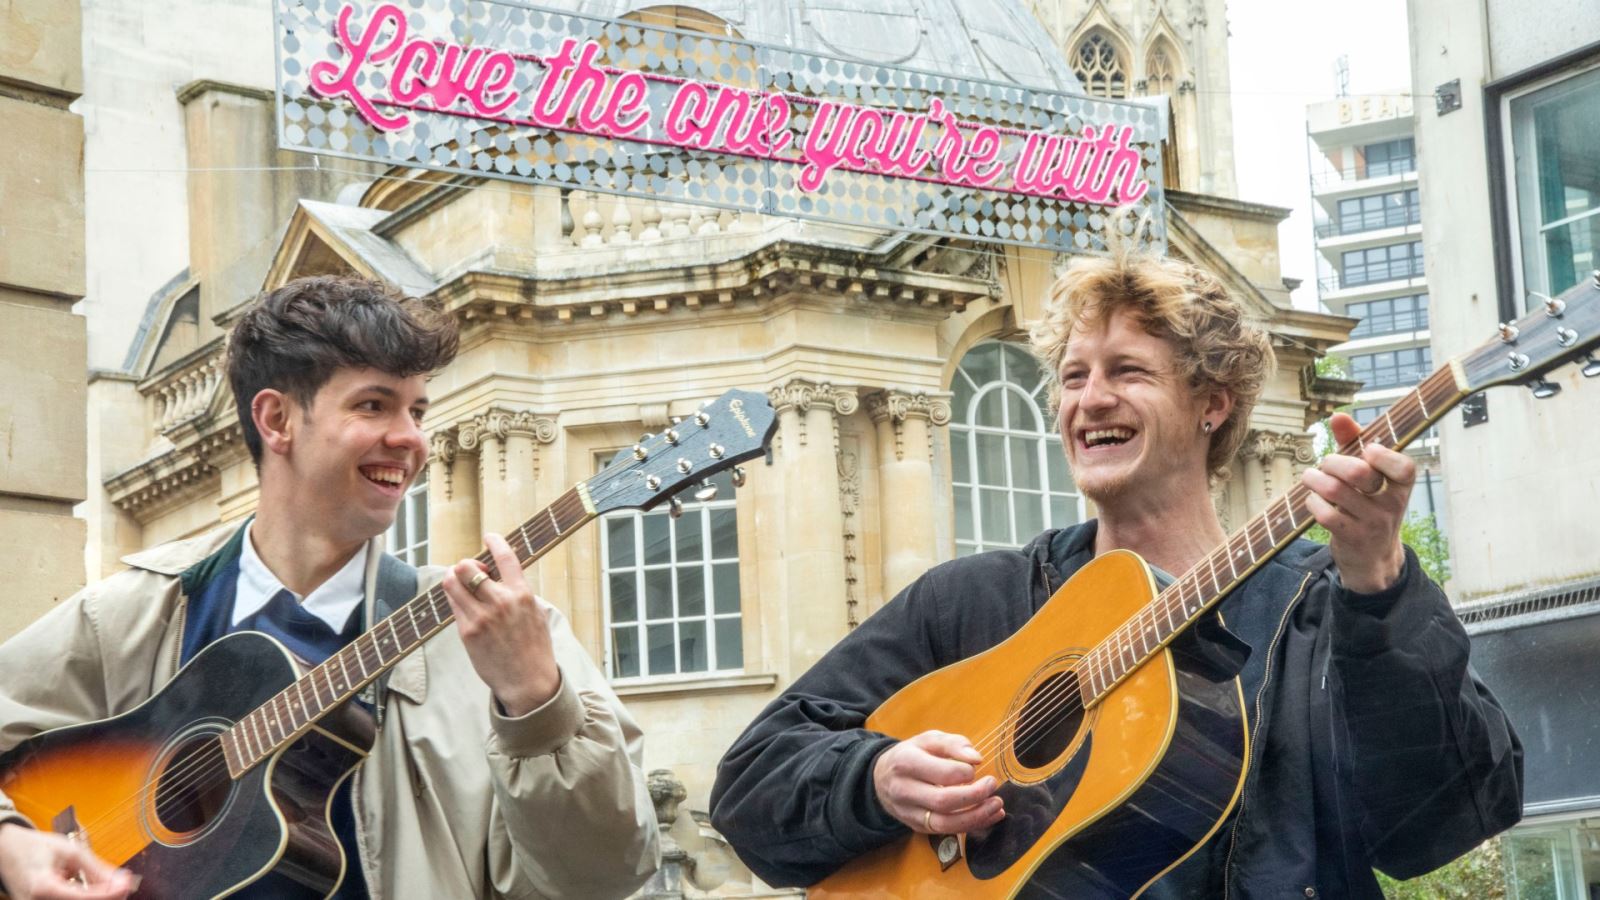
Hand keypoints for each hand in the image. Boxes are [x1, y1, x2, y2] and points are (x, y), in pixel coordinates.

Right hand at [0, 823, 136, 899]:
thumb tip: (121, 881)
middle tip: (123, 883)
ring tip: (109, 883)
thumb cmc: (35, 847)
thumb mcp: (70, 851)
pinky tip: (93, 890)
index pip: (86, 898)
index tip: (128, 883)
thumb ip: (96, 869)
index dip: (111, 893)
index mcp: (44, 887)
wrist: (7, 850)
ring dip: (96, 897)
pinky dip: (84, 898)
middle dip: (106, 897)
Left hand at [440, 534, 561, 716]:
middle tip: (473, 572)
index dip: (495, 541)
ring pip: (451, 583)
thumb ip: (519, 592)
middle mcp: (501, 603)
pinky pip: (452, 605)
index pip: (505, 557)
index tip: (489, 536)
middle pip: (466, 567)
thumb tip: (502, 575)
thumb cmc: (534, 647)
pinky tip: (464, 604)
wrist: (528, 681)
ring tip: (462, 584)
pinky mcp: (467, 632)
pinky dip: (455, 599)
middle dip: (466, 565)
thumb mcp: (536, 614)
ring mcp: (481, 617)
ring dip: (454, 578)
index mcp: (523, 595)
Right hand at [872, 731, 1003, 834]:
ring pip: (945, 824)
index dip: (966, 772)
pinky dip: (971, 825)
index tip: (975, 767)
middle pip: (944, 801)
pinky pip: (946, 832)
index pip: (942, 773)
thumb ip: (953, 744)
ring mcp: (909, 813)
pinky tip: (988, 816)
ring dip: (976, 817)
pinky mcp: (917, 827)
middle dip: (975, 796)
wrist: (881, 778)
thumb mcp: (927, 740)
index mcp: (906, 763)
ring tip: (996, 805)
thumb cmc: (910, 755)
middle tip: (992, 784)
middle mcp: (904, 791)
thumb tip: (976, 758)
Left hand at [1301, 413, 1414, 593]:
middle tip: (1325, 464)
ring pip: (1335, 491)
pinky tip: (1313, 500)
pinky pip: (1324, 513)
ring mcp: (1372, 524)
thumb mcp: (1369, 477)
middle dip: (1332, 461)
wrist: (1373, 558)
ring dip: (1314, 479)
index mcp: (1401, 486)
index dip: (1383, 456)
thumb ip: (1354, 443)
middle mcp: (1391, 505)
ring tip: (1311, 477)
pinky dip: (1312, 501)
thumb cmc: (1367, 504)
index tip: (1367, 450)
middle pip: (1359, 473)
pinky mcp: (1351, 538)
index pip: (1404, 467)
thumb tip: (1338, 416)